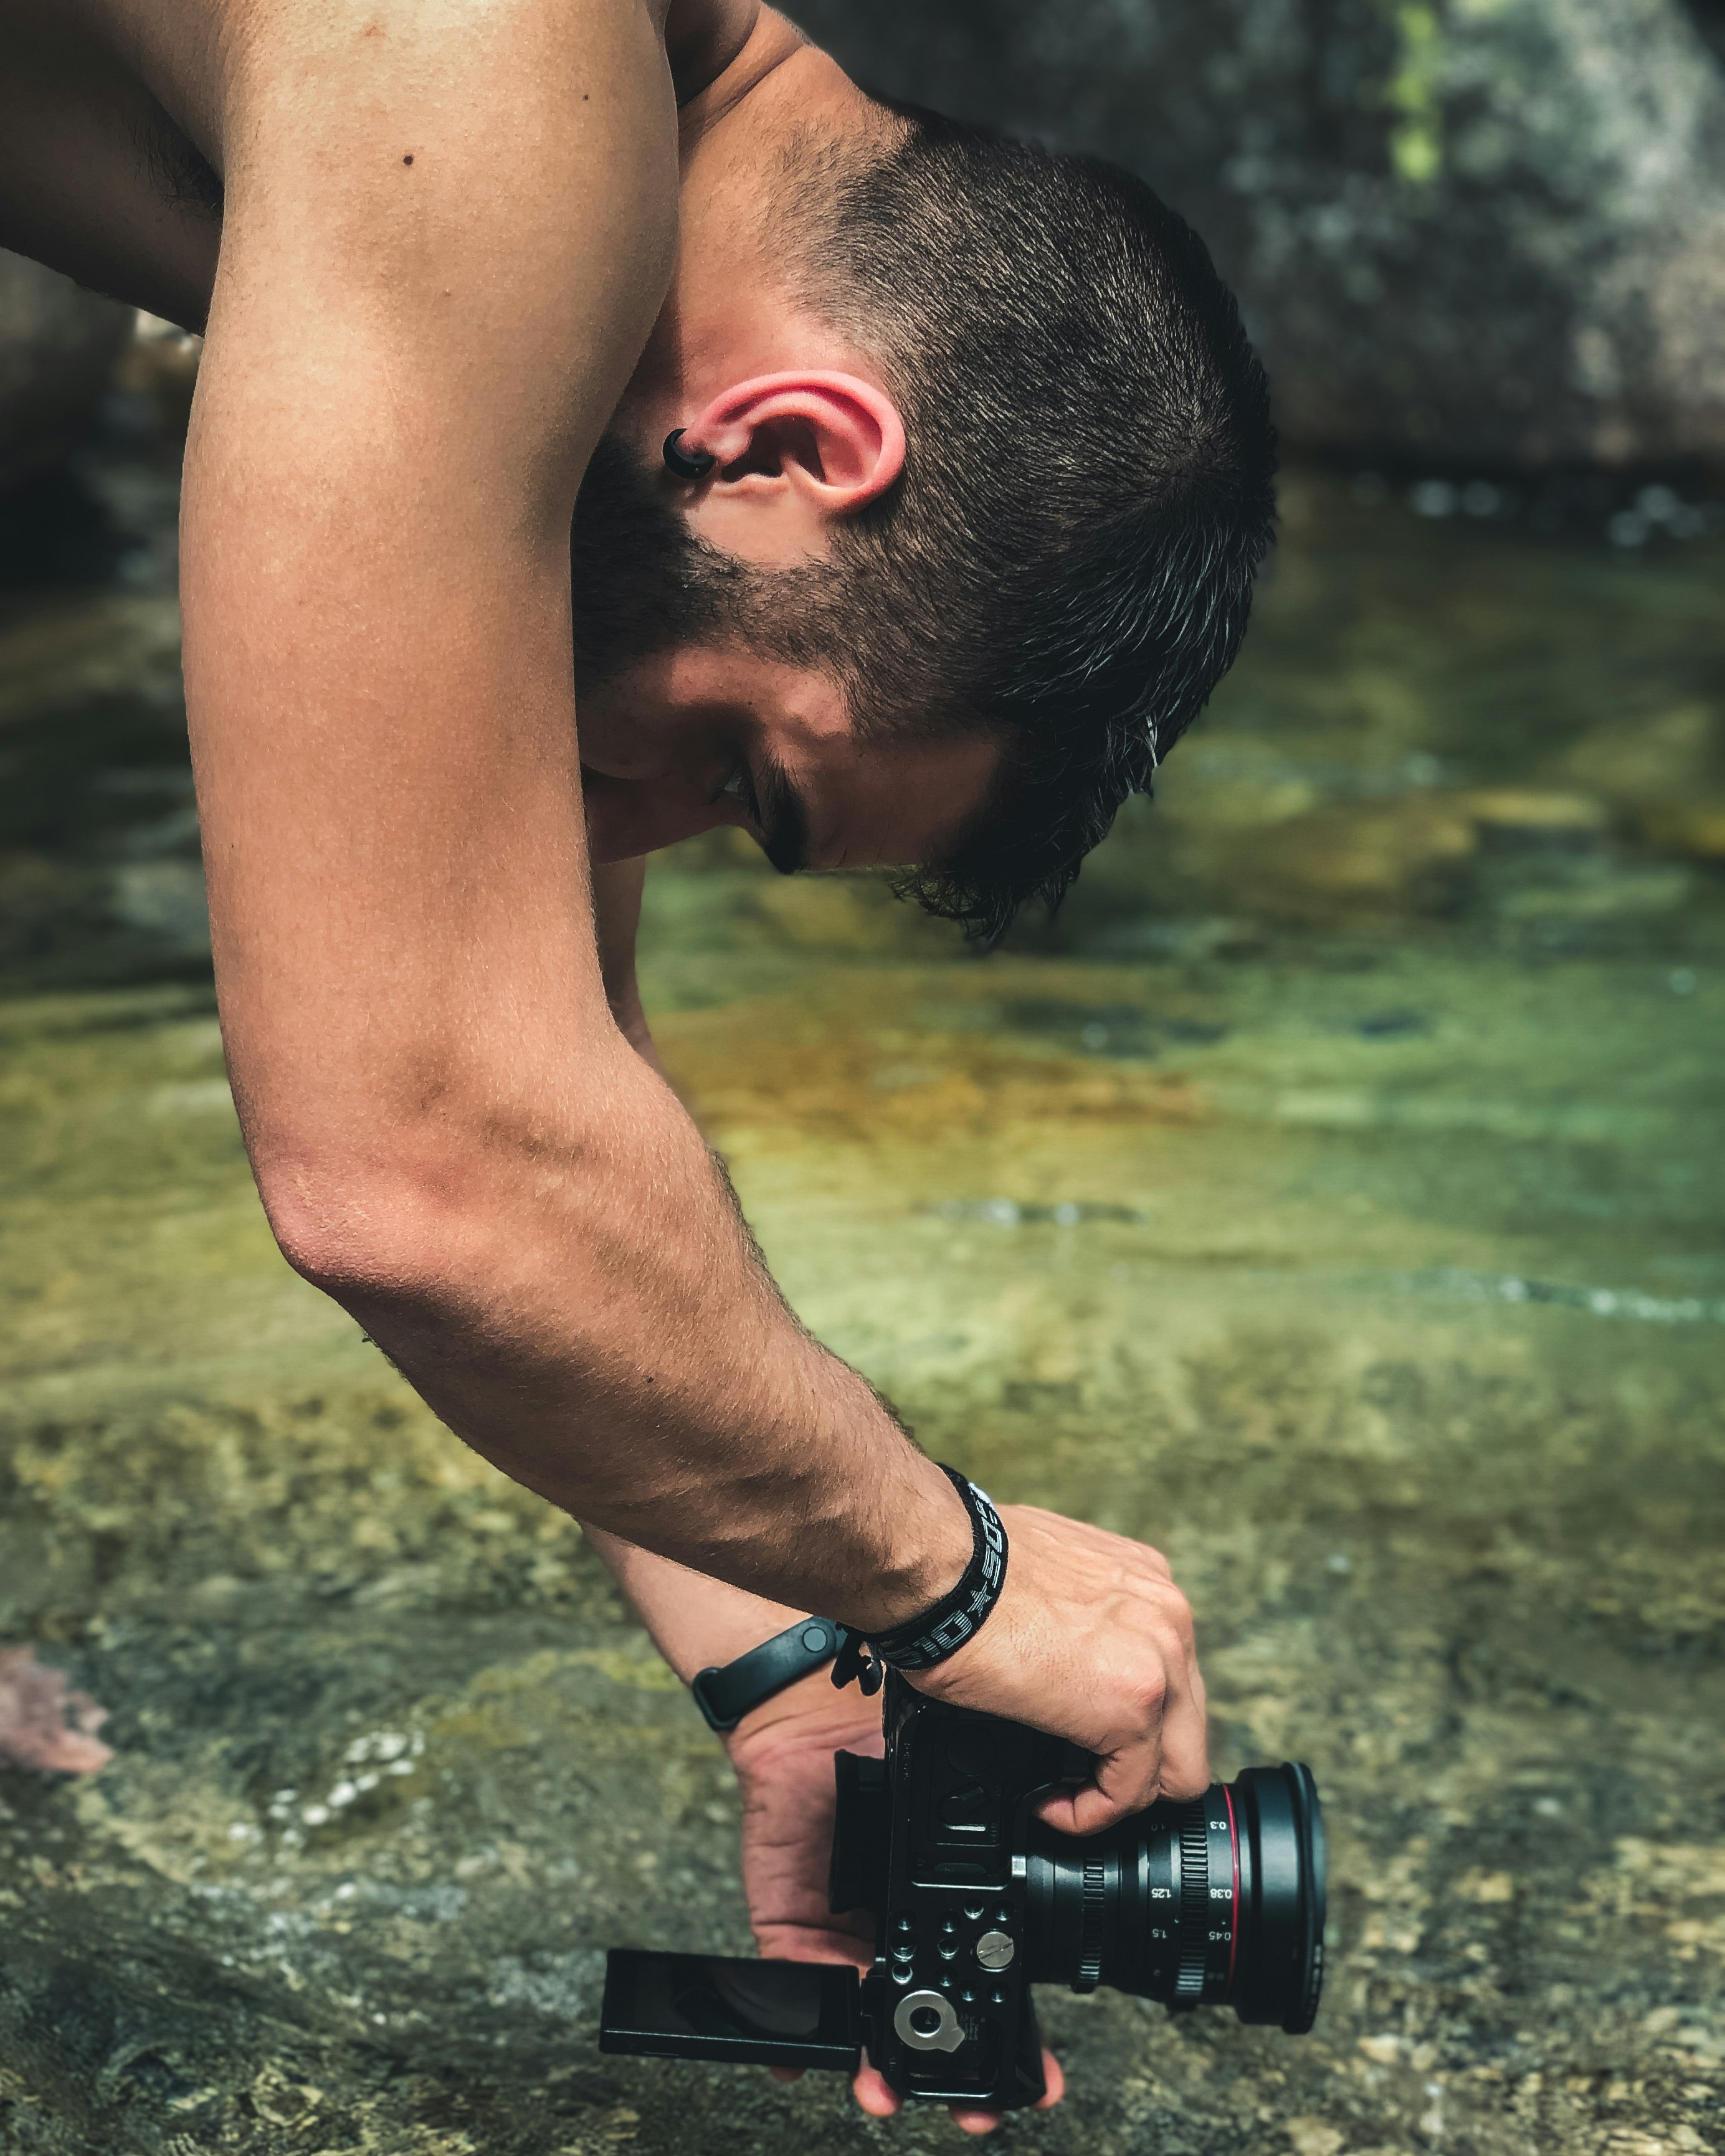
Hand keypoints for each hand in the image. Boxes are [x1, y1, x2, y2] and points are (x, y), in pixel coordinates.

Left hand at [725, 1676, 1064, 2134]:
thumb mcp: (947, 1790)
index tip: (1036, 2085)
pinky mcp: (789, 1930)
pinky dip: (792, 2036)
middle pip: (928, 2027)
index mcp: (941, 1907)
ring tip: (887, 2091)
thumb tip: (1075, 1834)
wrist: (815, 1715)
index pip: (981, 1990)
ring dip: (878, 2071)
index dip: (1008, 2046)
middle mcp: (896, 1934)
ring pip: (863, 2028)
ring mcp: (843, 1939)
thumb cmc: (887, 1744)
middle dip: (951, 2083)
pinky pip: (788, 1994)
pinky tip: (798, 2062)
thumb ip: (988, 1821)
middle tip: (973, 2113)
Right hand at [912, 1503, 1209, 1833]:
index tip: (1083, 1738)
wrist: (940, 1568)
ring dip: (1118, 1790)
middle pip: (1187, 1727)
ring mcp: (1161, 1661)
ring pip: (1177, 1769)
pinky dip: (1090, 1812)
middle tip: (1082, 1776)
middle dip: (1138, 1763)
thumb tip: (1059, 1660)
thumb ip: (1078, 1620)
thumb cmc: (965, 1568)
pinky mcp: (1133, 1707)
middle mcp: (1169, 1617)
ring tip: (1064, 1793)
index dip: (1130, 1721)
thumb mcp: (1048, 1581)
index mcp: (1147, 1585)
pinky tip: (1048, 1804)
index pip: (1171, 1677)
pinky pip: (1131, 1791)